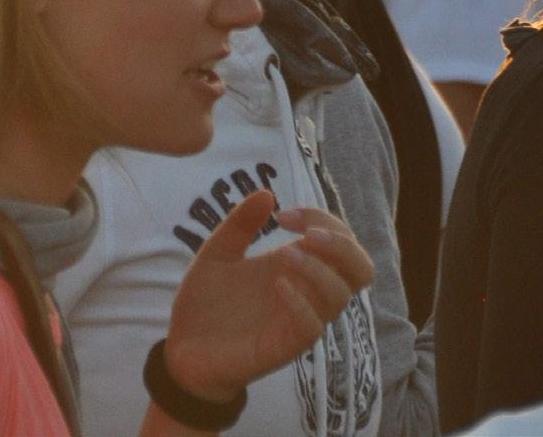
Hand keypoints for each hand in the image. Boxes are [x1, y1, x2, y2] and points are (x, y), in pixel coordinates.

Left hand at [164, 191, 373, 403]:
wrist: (181, 349)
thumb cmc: (205, 301)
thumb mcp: (217, 251)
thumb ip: (240, 223)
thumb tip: (267, 193)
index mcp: (296, 263)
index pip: (339, 238)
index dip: (321, 218)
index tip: (283, 215)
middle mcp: (306, 290)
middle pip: (361, 269)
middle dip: (342, 245)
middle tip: (308, 235)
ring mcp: (298, 319)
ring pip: (340, 296)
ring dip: (318, 269)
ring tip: (284, 256)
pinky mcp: (284, 347)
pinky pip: (312, 328)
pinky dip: (301, 302)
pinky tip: (277, 286)